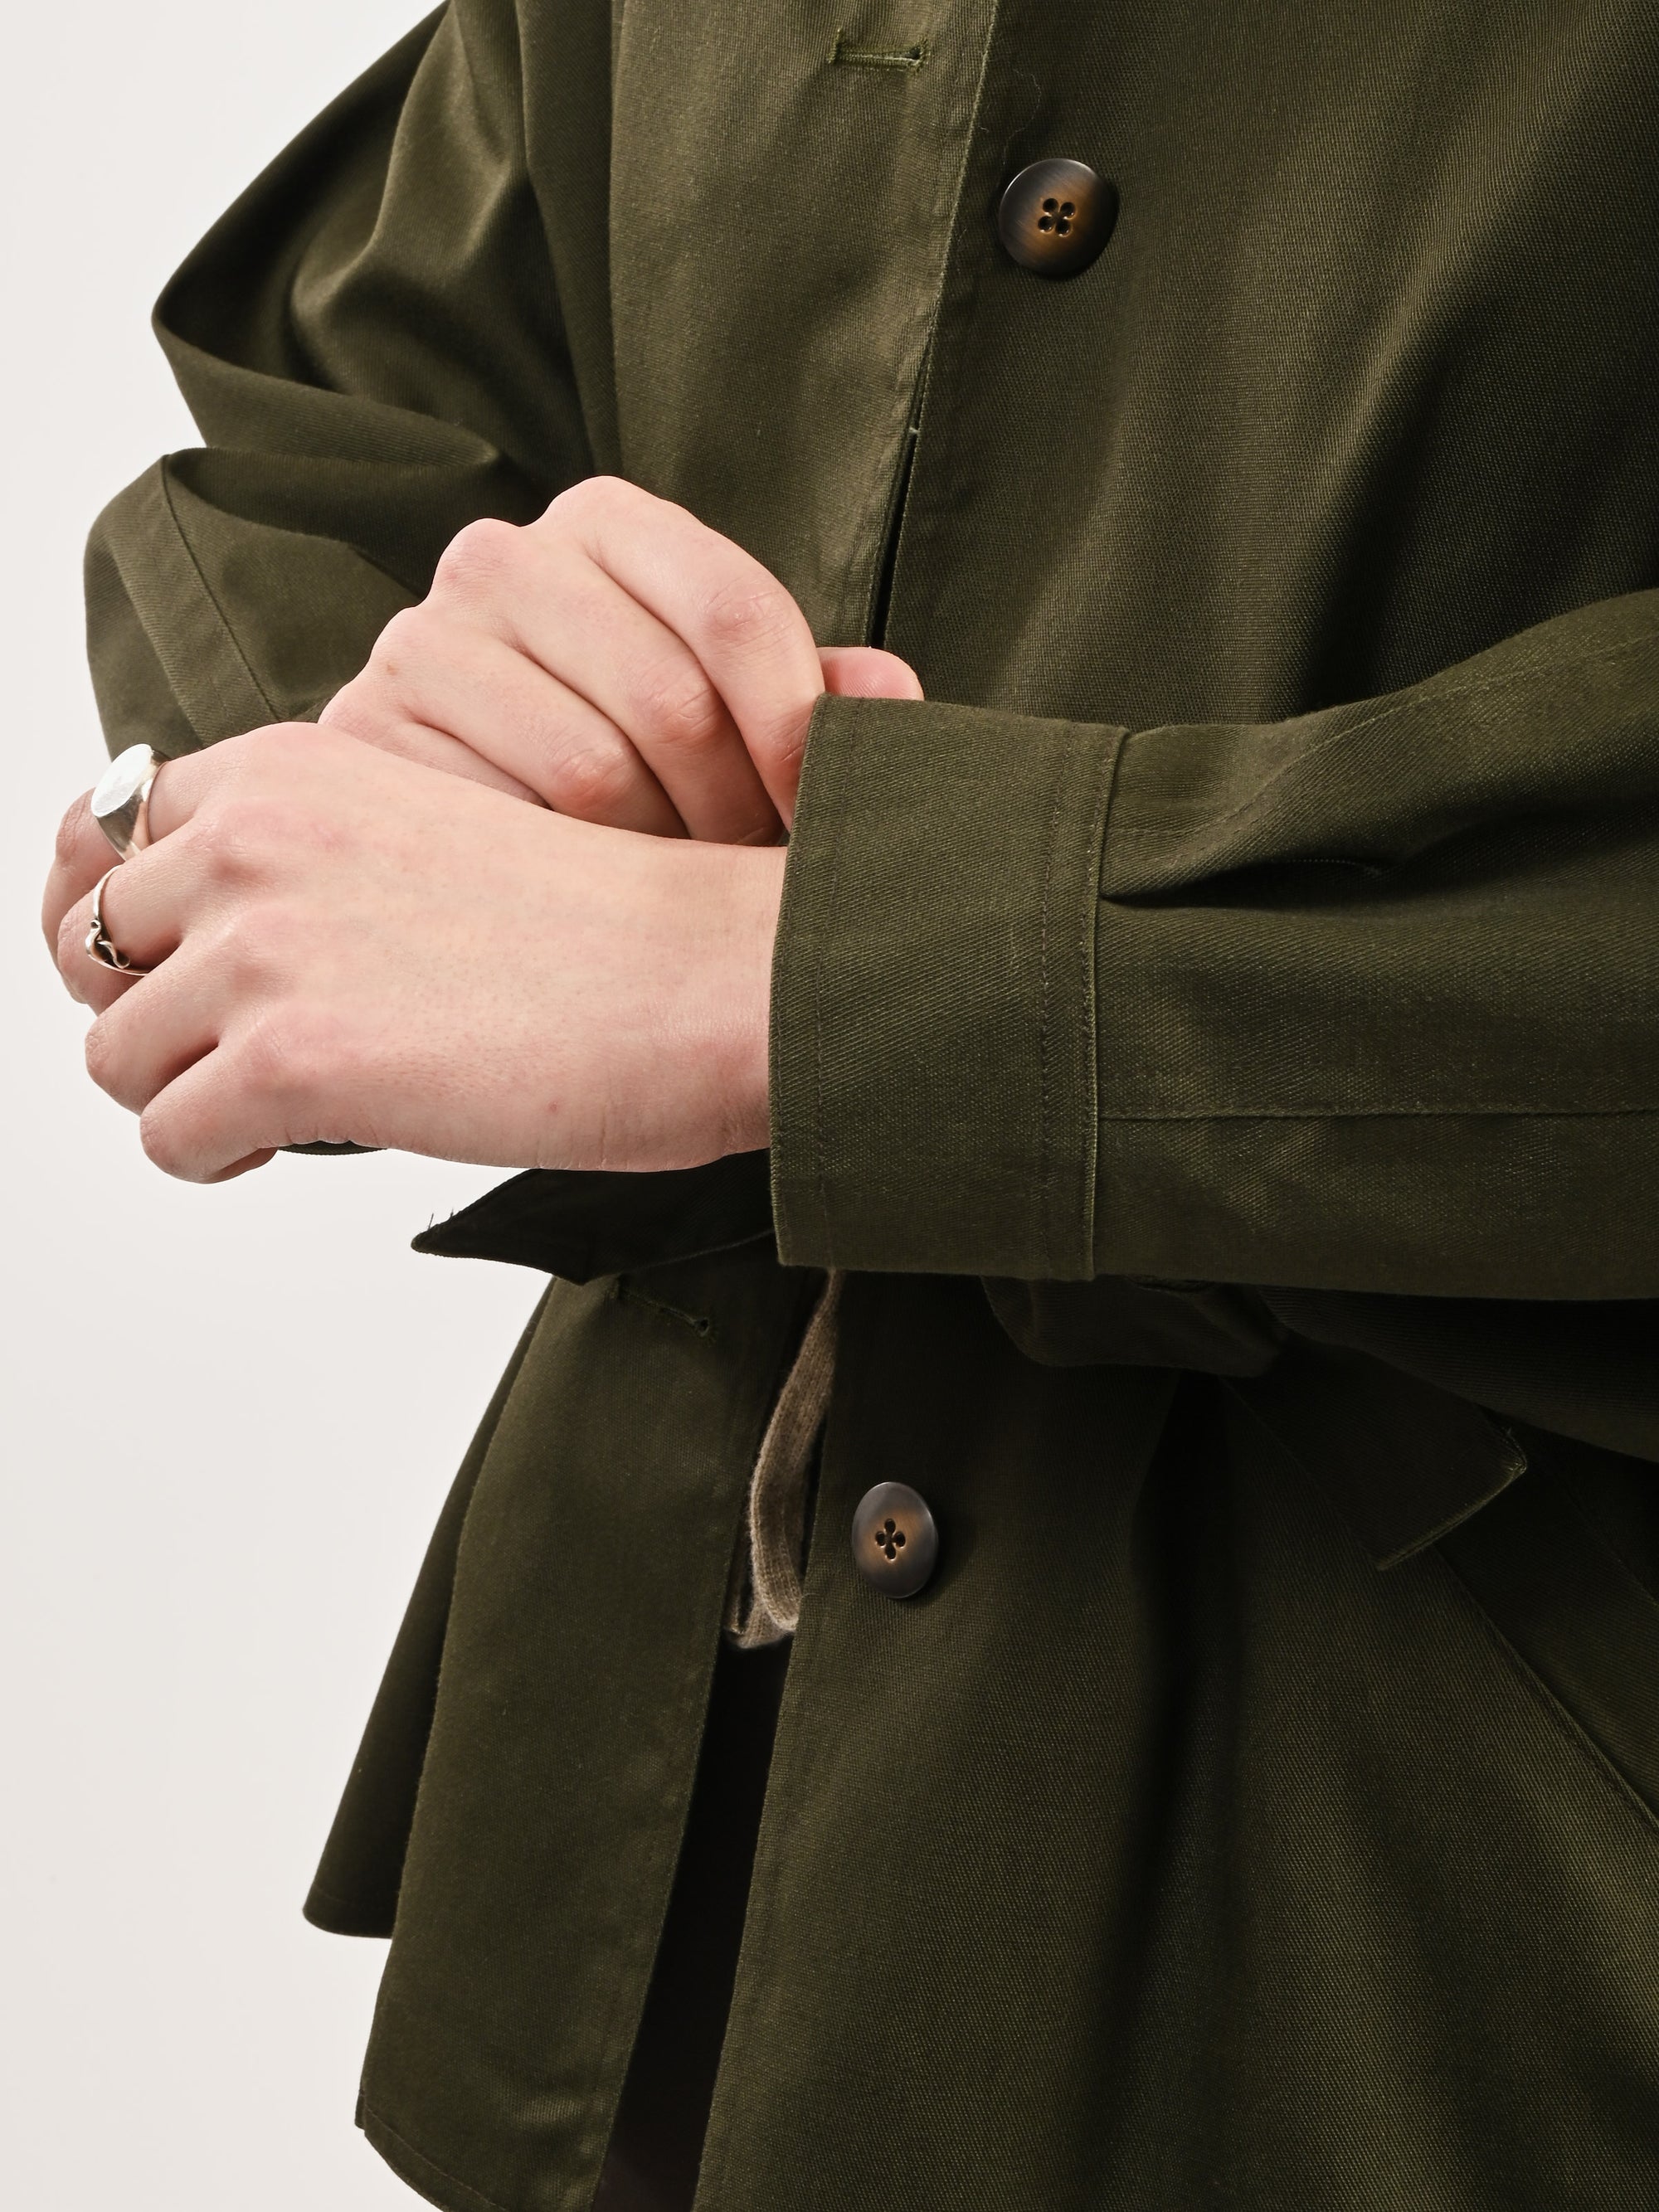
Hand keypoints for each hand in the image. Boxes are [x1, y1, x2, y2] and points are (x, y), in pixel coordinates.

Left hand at [47, 724, 780, 1181]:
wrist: (722, 976)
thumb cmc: (621, 925)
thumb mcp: (434, 837)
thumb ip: (317, 862)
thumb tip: (220, 952)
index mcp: (290, 766)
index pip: (111, 834)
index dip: (132, 919)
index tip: (177, 974)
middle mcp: (253, 839)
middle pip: (96, 946)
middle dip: (159, 1011)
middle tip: (246, 1054)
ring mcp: (263, 948)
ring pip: (117, 1051)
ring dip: (188, 1091)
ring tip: (281, 1110)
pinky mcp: (292, 1060)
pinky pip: (171, 1138)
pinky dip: (220, 1156)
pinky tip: (300, 1145)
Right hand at [319, 476, 920, 839]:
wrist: (457, 822)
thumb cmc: (631, 757)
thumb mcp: (727, 715)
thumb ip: (808, 700)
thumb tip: (891, 693)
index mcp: (606, 522)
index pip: (731, 610)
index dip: (798, 729)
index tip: (825, 815)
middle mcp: (501, 559)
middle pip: (669, 700)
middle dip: (735, 811)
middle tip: (748, 876)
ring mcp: (420, 643)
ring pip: (591, 773)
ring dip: (660, 859)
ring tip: (679, 897)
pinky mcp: (366, 740)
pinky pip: (503, 828)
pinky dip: (568, 886)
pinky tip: (590, 909)